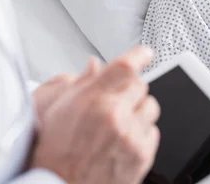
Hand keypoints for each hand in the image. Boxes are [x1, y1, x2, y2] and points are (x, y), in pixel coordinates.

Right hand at [30, 46, 160, 183]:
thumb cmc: (56, 153)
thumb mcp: (58, 109)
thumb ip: (82, 83)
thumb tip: (95, 65)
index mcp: (94, 100)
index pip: (126, 66)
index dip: (139, 55)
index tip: (145, 53)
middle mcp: (115, 116)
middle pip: (140, 84)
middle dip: (129, 89)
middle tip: (115, 101)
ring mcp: (131, 136)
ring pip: (151, 106)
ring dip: (138, 110)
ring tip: (119, 123)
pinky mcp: (142, 155)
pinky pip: (153, 131)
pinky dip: (142, 133)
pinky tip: (123, 140)